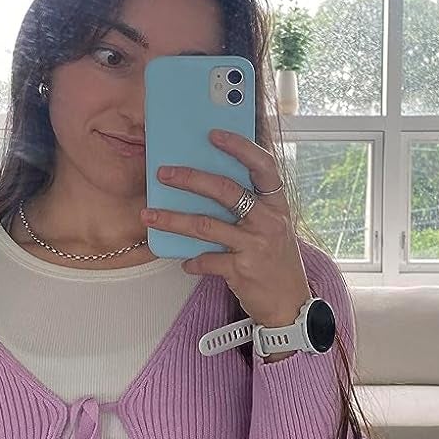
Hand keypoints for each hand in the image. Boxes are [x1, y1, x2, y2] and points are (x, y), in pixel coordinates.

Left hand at [140, 127, 310, 328]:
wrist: (290, 304)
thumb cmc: (275, 260)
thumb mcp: (272, 227)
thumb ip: (249, 207)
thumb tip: (206, 184)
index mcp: (277, 205)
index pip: (263, 166)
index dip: (240, 147)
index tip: (214, 135)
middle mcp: (269, 221)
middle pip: (226, 190)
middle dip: (190, 179)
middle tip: (164, 173)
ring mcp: (256, 245)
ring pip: (206, 225)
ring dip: (173, 219)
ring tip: (149, 215)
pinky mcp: (243, 270)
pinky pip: (207, 260)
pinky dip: (192, 261)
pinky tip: (184, 261)